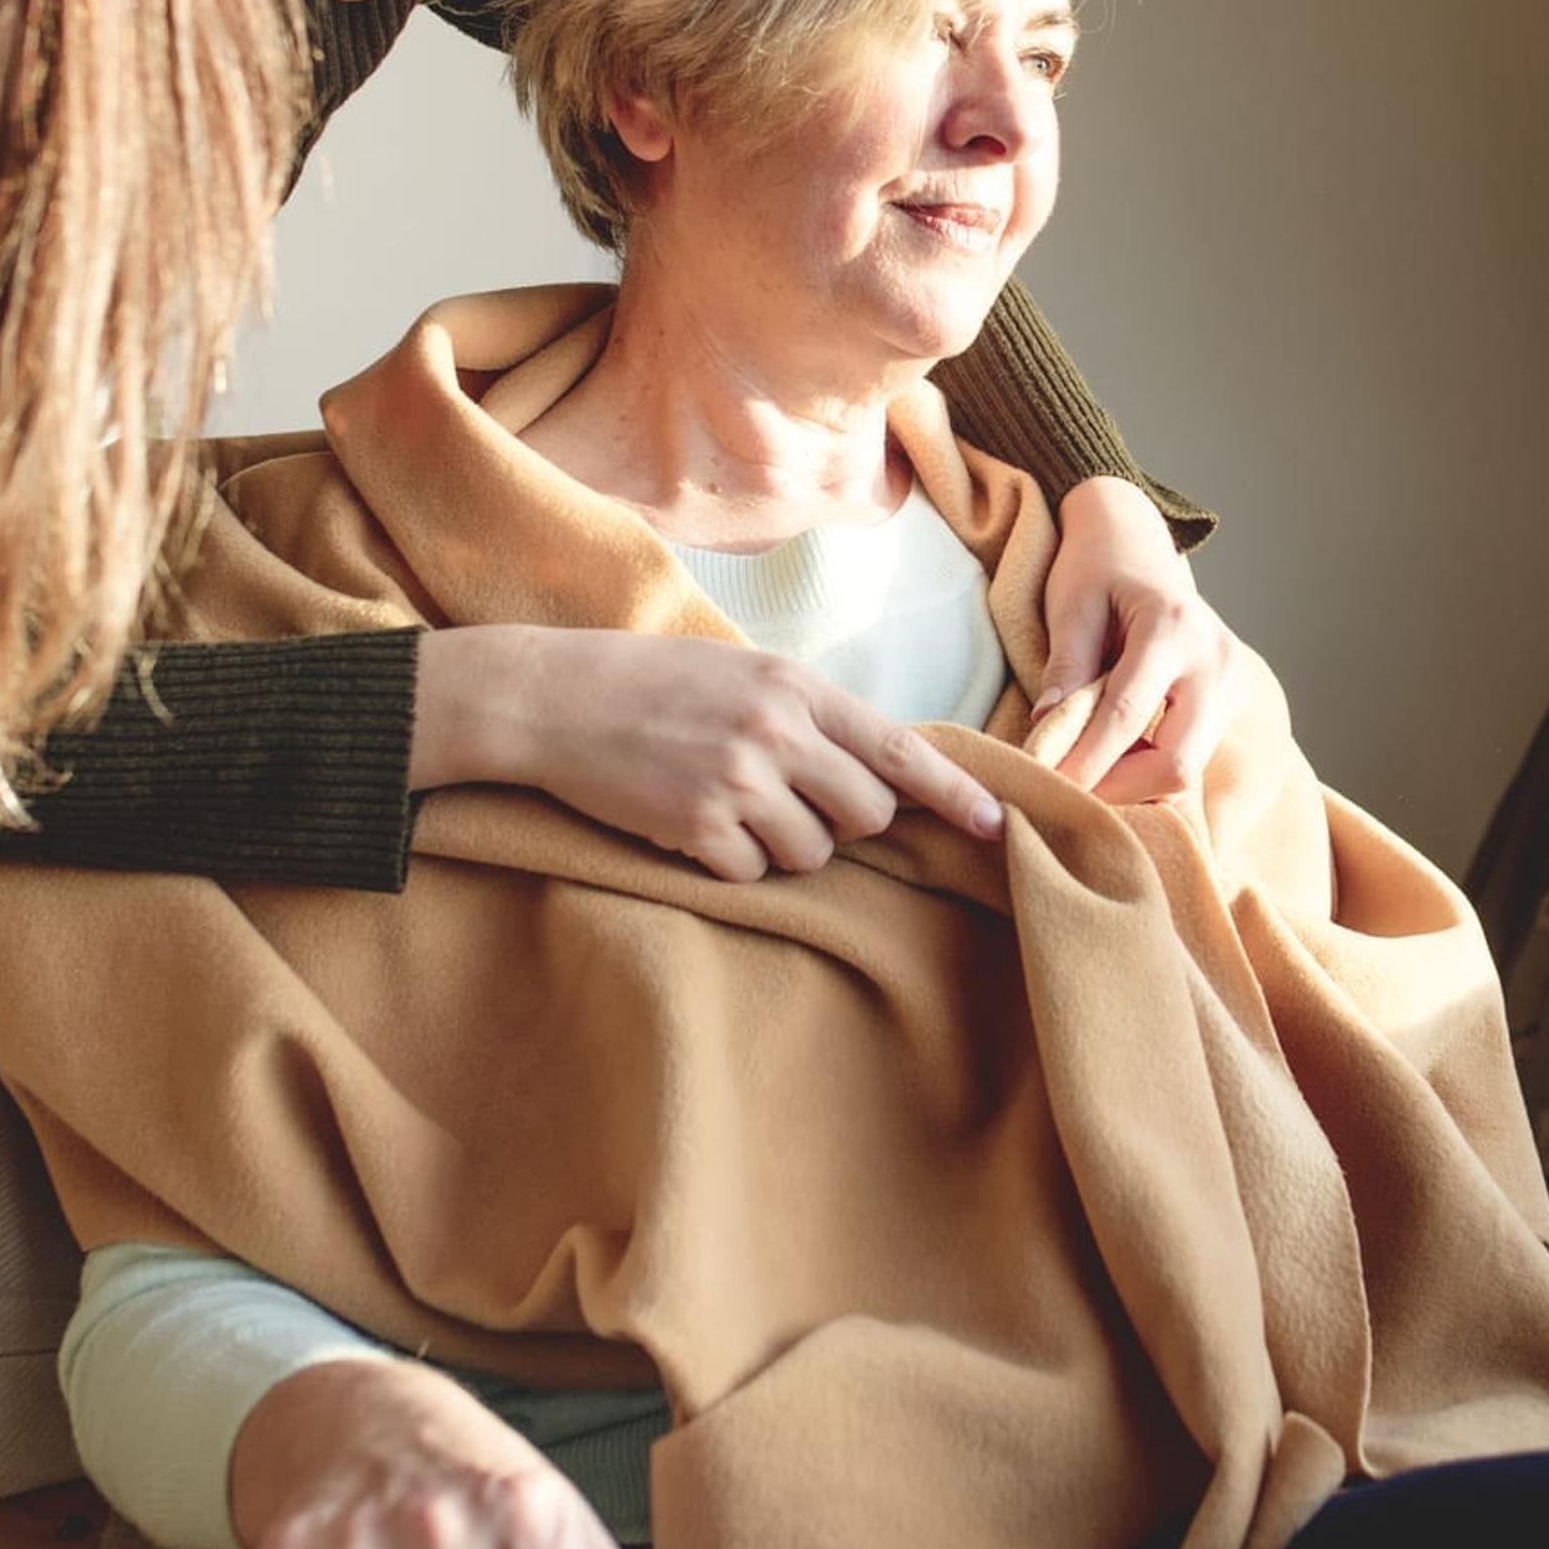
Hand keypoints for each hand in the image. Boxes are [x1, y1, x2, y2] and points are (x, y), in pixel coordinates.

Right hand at [414, 625, 1002, 881]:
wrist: (553, 698)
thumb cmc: (653, 683)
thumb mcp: (743, 674)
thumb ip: (810, 716)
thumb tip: (881, 771)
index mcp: (796, 687)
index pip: (899, 750)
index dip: (954, 794)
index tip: (995, 826)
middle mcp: (776, 732)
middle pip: (867, 814)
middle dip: (846, 825)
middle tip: (794, 805)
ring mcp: (735, 781)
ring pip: (811, 853)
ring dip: (783, 847)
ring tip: (730, 808)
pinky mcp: (694, 826)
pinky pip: (751, 874)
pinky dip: (731, 863)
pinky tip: (691, 825)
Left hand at [1037, 477, 1243, 801]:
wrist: (1136, 540)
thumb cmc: (1097, 568)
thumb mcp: (1071, 606)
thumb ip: (1065, 670)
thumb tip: (1046, 736)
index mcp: (1173, 628)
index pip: (1127, 717)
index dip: (1085, 762)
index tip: (1047, 786)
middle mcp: (1215, 661)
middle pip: (1177, 763)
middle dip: (1119, 788)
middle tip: (1068, 786)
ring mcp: (1232, 684)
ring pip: (1188, 769)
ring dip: (1134, 782)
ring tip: (1088, 762)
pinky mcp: (1231, 700)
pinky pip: (1194, 756)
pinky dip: (1150, 768)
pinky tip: (1117, 753)